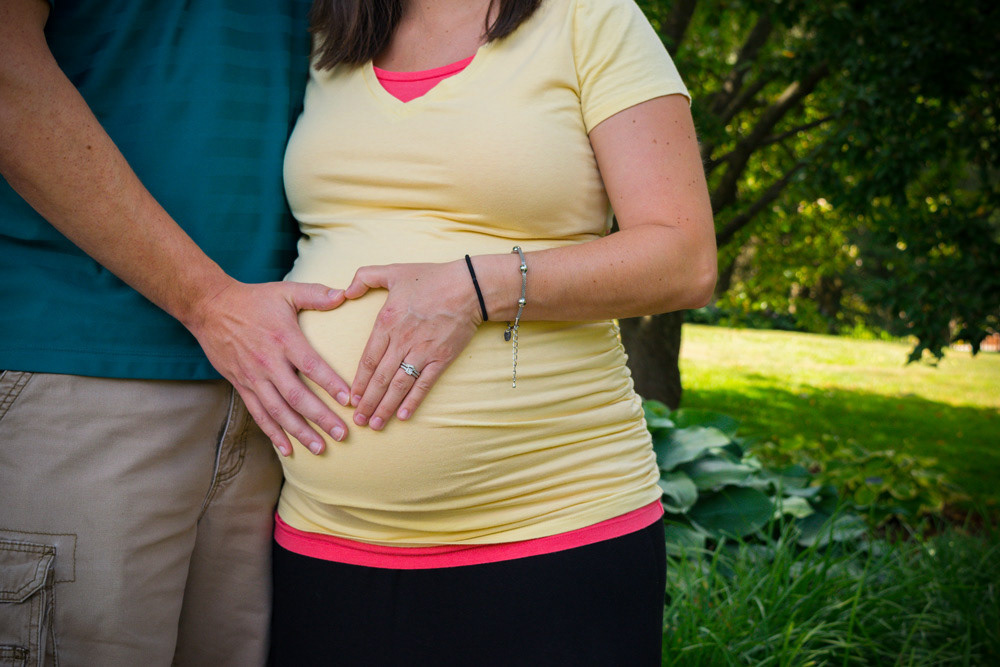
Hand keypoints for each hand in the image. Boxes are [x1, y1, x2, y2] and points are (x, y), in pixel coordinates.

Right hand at [186, 280, 351, 455]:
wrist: (210, 307)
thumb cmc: (254, 299)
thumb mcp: (286, 291)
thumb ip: (316, 294)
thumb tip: (346, 293)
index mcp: (283, 339)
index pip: (311, 366)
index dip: (330, 383)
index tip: (349, 400)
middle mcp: (268, 362)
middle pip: (297, 396)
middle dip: (321, 418)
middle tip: (342, 434)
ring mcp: (253, 377)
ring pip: (278, 411)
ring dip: (300, 432)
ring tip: (320, 448)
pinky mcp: (241, 385)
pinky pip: (259, 414)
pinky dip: (273, 433)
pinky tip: (288, 449)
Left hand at [344, 260, 480, 429]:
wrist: (469, 287)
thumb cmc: (432, 278)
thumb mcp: (393, 271)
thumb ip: (365, 277)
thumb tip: (345, 290)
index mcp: (387, 322)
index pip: (368, 359)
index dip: (358, 381)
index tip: (350, 398)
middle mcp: (402, 341)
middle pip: (380, 378)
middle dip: (367, 402)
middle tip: (357, 420)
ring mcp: (422, 352)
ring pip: (399, 385)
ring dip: (385, 407)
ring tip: (375, 425)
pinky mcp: (441, 359)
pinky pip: (424, 384)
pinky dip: (413, 401)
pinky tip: (402, 416)